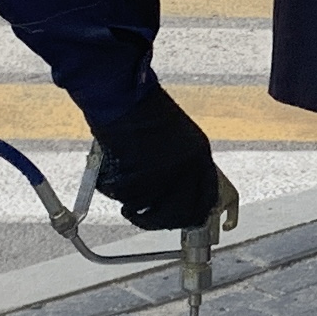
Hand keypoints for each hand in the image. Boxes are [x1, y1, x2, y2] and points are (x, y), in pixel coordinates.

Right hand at [93, 80, 222, 232]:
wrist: (123, 94)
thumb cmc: (140, 109)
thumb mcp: (172, 137)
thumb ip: (177, 164)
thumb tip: (170, 193)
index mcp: (201, 153)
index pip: (207, 197)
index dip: (192, 213)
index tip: (179, 219)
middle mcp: (190, 166)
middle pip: (182, 213)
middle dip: (162, 221)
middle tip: (145, 219)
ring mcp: (168, 172)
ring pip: (153, 210)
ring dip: (135, 209)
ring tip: (124, 200)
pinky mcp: (144, 175)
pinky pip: (129, 198)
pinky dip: (116, 192)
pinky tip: (109, 180)